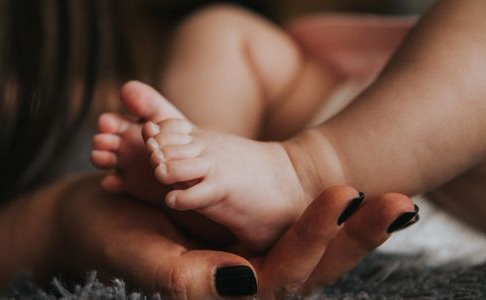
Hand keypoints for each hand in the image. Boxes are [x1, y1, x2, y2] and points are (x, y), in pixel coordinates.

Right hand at [58, 175, 417, 298]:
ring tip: (394, 202)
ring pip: (312, 252)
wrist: (97, 217)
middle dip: (356, 238)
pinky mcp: (246, 241)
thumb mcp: (144, 256)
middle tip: (400, 203)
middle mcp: (244, 285)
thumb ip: (189, 280)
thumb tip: (248, 281)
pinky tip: (355, 199)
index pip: (284, 275)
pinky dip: (326, 217)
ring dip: (353, 228)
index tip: (344, 195)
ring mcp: (249, 263)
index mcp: (224, 294)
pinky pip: (294, 232)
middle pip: (313, 268)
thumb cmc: (112, 238)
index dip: (316, 237)